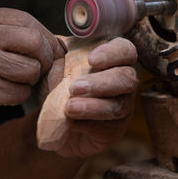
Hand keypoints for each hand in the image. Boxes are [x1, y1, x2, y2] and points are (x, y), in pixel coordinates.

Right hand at [0, 5, 64, 123]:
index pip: (28, 20)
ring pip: (31, 69)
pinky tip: (1, 91)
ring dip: (29, 79)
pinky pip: (20, 92)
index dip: (47, 38)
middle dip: (45, 58)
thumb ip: (15, 32)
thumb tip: (61, 44)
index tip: (51, 50)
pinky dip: (17, 95)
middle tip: (38, 67)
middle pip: (35, 42)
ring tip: (12, 78)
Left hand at [42, 37, 137, 157]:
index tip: (92, 60)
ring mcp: (123, 106)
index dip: (113, 53)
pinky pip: (108, 127)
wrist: (51, 119)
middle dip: (101, 83)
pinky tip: (72, 123)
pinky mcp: (115, 129)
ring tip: (69, 107)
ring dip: (93, 106)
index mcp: (111, 59)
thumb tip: (59, 49)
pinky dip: (88, 124)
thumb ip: (59, 54)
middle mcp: (123, 81)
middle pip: (127, 78)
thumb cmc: (57, 86)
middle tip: (74, 87)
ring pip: (118, 105)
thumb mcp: (54, 66)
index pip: (125, 50)